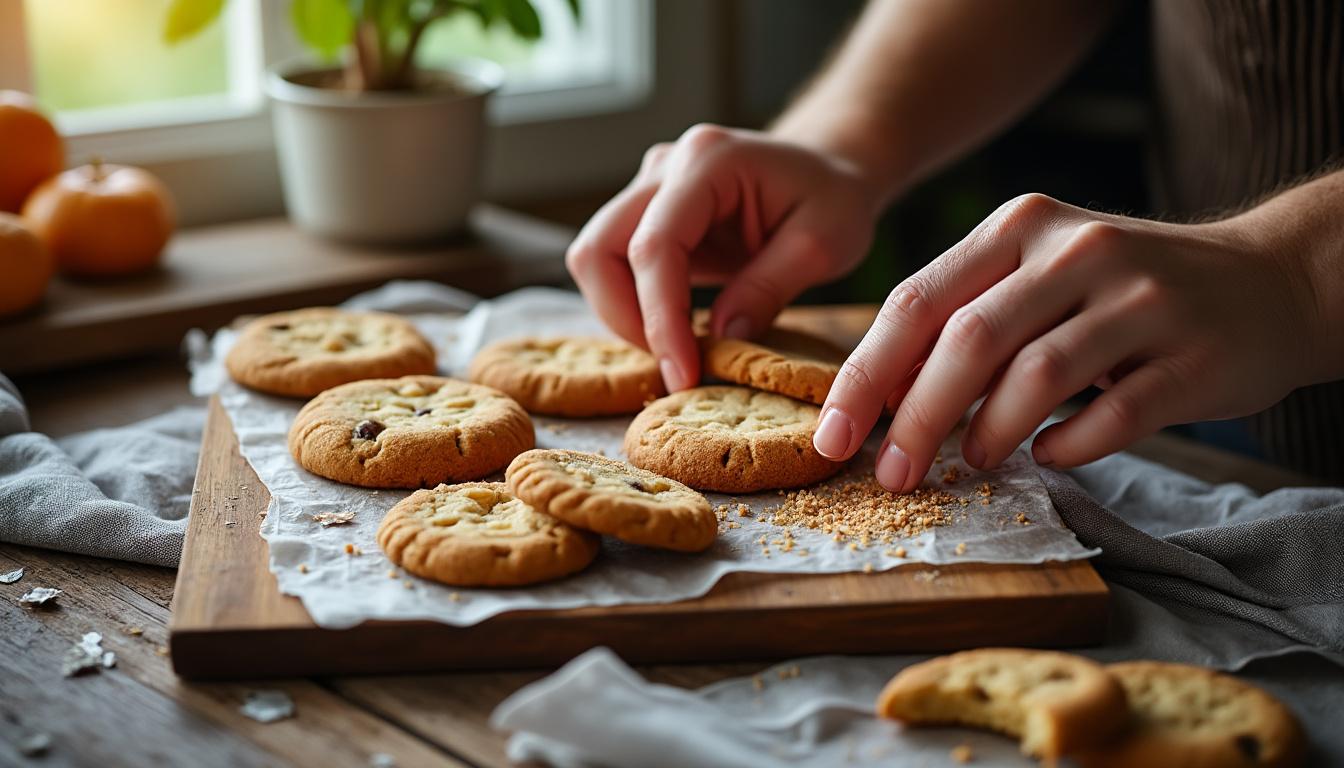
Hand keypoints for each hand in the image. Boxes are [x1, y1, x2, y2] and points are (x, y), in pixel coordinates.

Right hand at [566, 124, 880, 390]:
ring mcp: (648, 188)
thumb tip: (721, 338)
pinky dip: (634, 307)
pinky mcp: (646, 216)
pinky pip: (614, 267)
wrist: (826, 169)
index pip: (655, 246)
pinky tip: (675, 331)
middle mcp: (665, 167)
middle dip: (626, 319)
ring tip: (677, 349)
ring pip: (595, 259)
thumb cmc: (834, 198)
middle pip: (599, 249)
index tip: (682, 374)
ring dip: (623, 315)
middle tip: (676, 365)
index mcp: (709, 161)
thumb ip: (770, 287)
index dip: (660, 318)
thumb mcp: (825, 244)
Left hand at [814, 193, 1317, 490]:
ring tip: (970, 464)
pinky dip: (1070, 444)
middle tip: (891, 473)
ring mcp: (1140, 298)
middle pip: (969, 339)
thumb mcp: (1037, 279)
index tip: (832, 434)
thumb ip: (963, 321)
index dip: (866, 375)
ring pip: (1038, 374)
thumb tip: (880, 397)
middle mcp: (1076, 249)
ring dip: (988, 432)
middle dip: (916, 417)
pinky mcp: (1192, 353)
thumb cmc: (1121, 294)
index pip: (918, 300)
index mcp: (1020, 227)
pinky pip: (1115, 412)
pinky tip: (1049, 457)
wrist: (1268, 280)